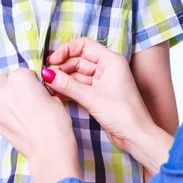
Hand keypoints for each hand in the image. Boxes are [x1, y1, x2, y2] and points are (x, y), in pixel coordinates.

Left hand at [0, 68, 81, 182]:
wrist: (49, 149)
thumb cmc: (56, 121)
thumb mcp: (53, 97)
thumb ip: (38, 89)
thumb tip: (34, 91)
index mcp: (19, 78)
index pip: (23, 72)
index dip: (32, 80)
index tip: (38, 89)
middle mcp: (3, 89)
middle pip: (4, 80)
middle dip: (14, 85)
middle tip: (27, 97)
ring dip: (6, 97)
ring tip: (21, 109)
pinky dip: (5, 113)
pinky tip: (19, 121)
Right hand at [45, 38, 172, 171]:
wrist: (136, 136)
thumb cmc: (123, 114)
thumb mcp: (92, 98)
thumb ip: (67, 85)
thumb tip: (47, 74)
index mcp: (111, 60)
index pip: (84, 45)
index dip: (66, 51)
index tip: (52, 61)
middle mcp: (107, 67)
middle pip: (79, 59)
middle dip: (62, 67)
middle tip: (46, 77)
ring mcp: (103, 80)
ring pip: (78, 73)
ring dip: (63, 79)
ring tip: (48, 86)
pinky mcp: (99, 93)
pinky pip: (80, 86)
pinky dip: (69, 88)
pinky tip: (56, 93)